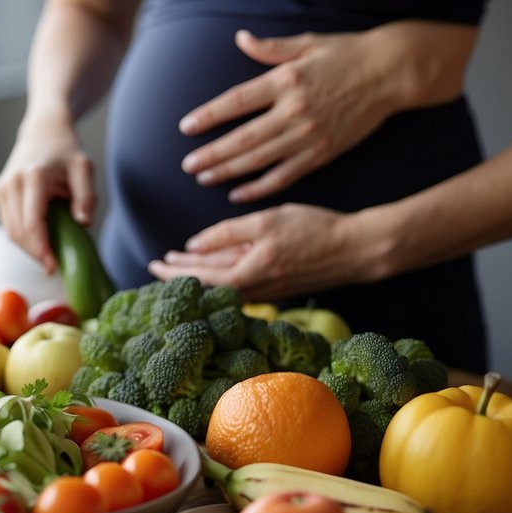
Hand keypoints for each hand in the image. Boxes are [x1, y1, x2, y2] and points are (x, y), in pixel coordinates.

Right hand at [0, 112, 96, 273]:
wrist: (42, 130)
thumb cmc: (65, 150)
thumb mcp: (84, 168)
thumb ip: (86, 196)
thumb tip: (83, 224)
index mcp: (33, 177)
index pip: (32, 222)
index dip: (41, 249)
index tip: (53, 266)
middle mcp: (11, 184)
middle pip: (18, 232)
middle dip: (35, 254)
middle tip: (54, 267)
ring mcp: (2, 190)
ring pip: (10, 232)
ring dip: (28, 248)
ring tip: (49, 255)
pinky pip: (8, 225)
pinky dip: (23, 238)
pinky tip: (39, 242)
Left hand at [147, 204, 367, 300]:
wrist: (356, 249)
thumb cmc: (315, 229)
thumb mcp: (267, 221)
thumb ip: (227, 234)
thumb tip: (193, 246)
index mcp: (247, 273)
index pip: (199, 277)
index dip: (174, 271)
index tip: (155, 263)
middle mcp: (253, 288)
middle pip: (207, 284)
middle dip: (180, 275)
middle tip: (157, 265)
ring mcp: (265, 291)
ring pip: (222, 285)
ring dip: (199, 276)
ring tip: (179, 266)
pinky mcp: (277, 287)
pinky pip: (239, 285)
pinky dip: (220, 278)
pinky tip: (214, 271)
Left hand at [180, 29, 401, 203]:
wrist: (392, 73)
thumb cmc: (347, 54)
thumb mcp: (308, 43)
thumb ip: (271, 48)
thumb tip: (241, 38)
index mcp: (286, 81)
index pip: (237, 101)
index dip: (210, 116)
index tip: (186, 127)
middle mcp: (295, 111)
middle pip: (244, 138)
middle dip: (212, 154)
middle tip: (188, 165)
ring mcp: (308, 135)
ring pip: (260, 160)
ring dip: (229, 172)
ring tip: (204, 178)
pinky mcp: (322, 153)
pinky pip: (285, 176)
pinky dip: (260, 188)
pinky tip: (239, 194)